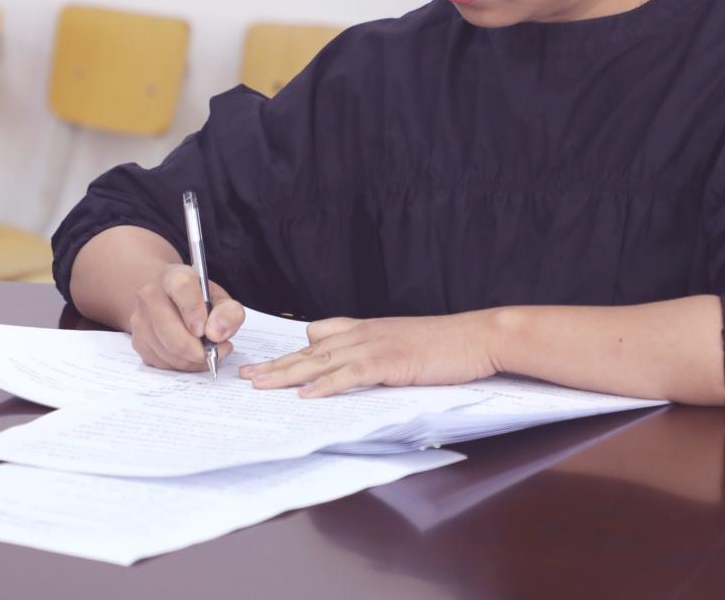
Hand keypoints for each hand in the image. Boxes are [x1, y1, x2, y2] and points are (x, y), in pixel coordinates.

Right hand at [129, 263, 244, 371]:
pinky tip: (193, 355)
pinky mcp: (137, 340)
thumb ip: (228, 312)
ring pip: (168, 352)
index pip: (183, 290)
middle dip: (200, 350)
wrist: (170, 299)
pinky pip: (162, 362)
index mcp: (174, 277)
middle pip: (172, 332)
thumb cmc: (199, 300)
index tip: (209, 332)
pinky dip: (182, 364)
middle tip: (220, 350)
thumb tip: (216, 334)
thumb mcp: (221, 299)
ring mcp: (140, 319)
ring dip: (194, 360)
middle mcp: (151, 295)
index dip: (195, 312)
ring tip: (209, 351)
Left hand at [238, 311, 499, 397]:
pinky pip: (350, 374)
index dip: (292, 351)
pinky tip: (308, 395)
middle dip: (277, 364)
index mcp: (369, 329)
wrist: (477, 336)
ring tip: (261, 386)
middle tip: (247, 376)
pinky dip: (326, 385)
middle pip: (310, 349)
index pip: (320, 335)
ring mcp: (376, 345)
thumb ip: (379, 352)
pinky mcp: (389, 361)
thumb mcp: (405, 344)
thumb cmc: (446, 344)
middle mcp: (365, 333)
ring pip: (321, 360)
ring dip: (288, 374)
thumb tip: (357, 371)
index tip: (267, 362)